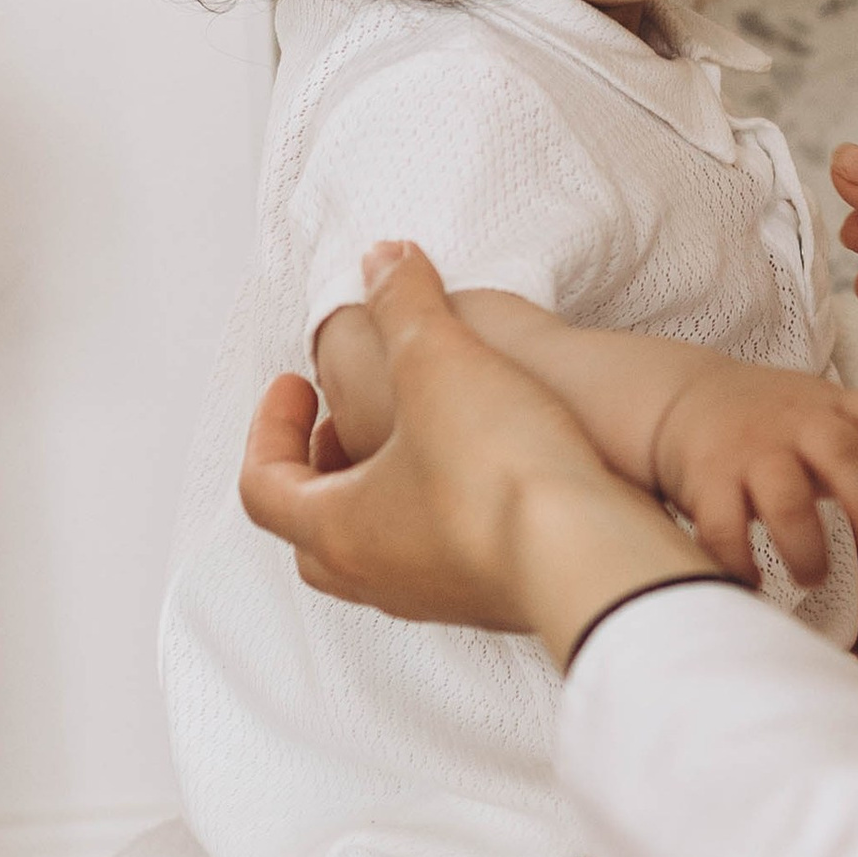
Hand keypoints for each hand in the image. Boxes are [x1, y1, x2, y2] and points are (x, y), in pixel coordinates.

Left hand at [240, 243, 696, 652]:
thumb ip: (403, 302)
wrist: (593, 554)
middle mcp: (378, 577)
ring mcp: (438, 596)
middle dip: (321, 468)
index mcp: (336, 529)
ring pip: (380, 550)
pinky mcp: (497, 596)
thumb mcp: (437, 360)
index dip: (270, 425)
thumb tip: (384, 261)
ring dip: (382, 491)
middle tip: (340, 421)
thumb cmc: (499, 477)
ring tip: (417, 435)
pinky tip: (483, 469)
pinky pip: (444, 558)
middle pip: (315, 532)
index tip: (296, 385)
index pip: (264, 483)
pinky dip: (439, 513)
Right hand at [650, 356, 857, 587]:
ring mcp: (749, 447)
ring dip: (807, 549)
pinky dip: (740, 562)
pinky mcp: (704, 477)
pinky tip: (751, 583)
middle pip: (844, 455)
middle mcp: (797, 422)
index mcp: (837, 409)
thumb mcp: (834, 437)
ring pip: (785, 498)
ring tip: (813, 578)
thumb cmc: (777, 425)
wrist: (680, 397)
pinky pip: (723, 526)